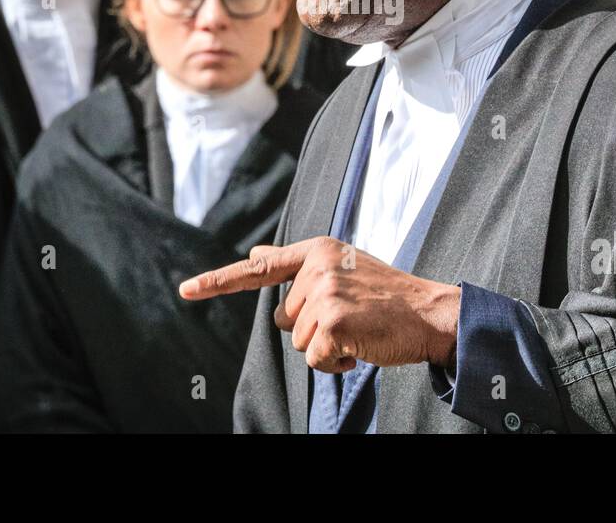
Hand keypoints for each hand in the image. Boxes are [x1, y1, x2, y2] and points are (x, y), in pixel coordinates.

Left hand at [180, 236, 459, 372]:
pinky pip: (315, 358)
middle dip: (314, 328)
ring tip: (360, 330)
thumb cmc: (386, 295)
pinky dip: (336, 364)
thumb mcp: (341, 266)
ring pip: (298, 341)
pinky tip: (361, 348)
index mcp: (317, 250)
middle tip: (352, 318)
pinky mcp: (334, 322)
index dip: (218, 281)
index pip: (259, 268)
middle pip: (285, 319)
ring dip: (327, 347)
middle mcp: (318, 266)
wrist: (430, 312)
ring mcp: (325, 293)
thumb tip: (257, 252)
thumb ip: (297, 262)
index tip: (185, 290)